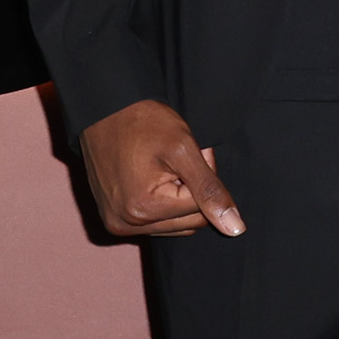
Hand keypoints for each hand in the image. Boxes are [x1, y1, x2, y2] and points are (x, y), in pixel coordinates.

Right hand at [79, 98, 246, 239]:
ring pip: (175, 225)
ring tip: (162, 167)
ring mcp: (117, 225)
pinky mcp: (113, 221)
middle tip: (176, 159)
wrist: (104, 109)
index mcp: (143, 209)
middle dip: (190, 191)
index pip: (202, 210)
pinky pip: (155, 224)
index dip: (203, 177)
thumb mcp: (184, 149)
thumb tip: (235, 229)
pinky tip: (150, 179)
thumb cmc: (142, 122)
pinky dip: (161, 205)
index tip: (189, 152)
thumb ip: (210, 190)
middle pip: (189, 223)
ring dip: (177, 200)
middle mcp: (126, 224)